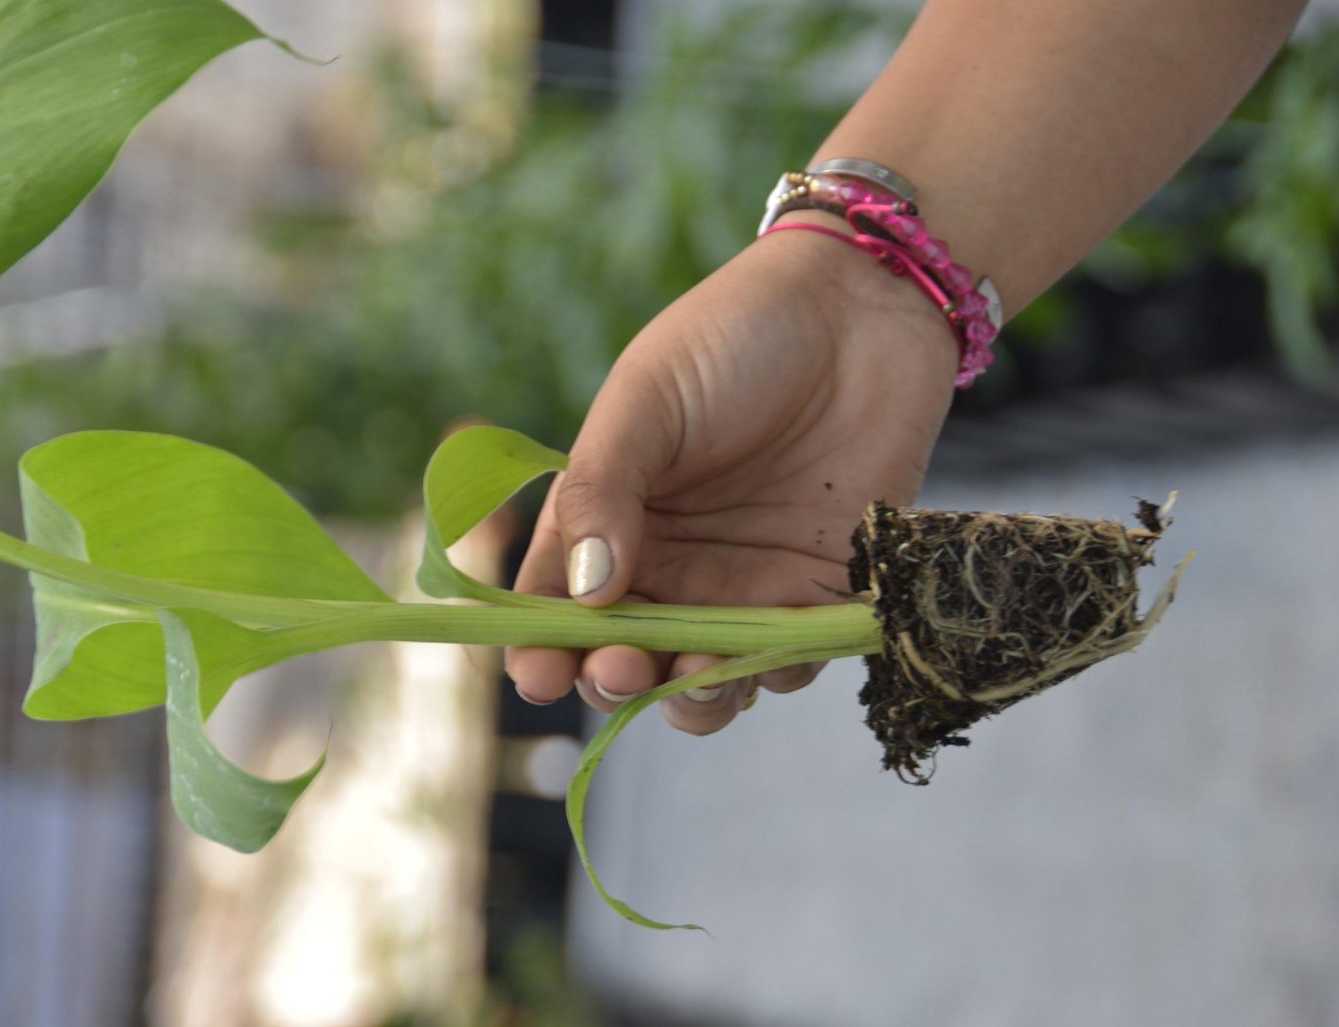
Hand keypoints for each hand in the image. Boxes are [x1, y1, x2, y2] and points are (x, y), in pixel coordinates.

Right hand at [505, 216, 958, 733]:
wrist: (862, 306)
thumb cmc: (734, 336)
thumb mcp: (646, 398)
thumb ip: (603, 488)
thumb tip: (583, 592)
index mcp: (609, 519)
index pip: (556, 605)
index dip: (539, 648)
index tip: (537, 673)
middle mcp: (670, 565)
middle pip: (625, 657)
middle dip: (613, 681)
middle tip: (619, 670)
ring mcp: (744, 584)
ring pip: (704, 680)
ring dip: (690, 700)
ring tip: (688, 684)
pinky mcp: (820, 592)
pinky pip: (788, 661)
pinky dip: (771, 674)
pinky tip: (763, 655)